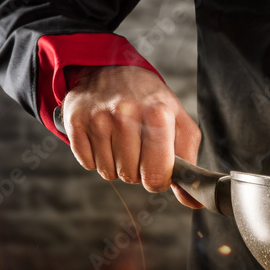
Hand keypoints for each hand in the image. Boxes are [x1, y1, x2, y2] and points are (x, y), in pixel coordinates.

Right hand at [62, 65, 202, 208]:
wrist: (111, 68)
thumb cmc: (150, 100)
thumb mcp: (178, 122)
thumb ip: (188, 161)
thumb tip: (193, 201)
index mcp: (158, 114)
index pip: (157, 174)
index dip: (158, 180)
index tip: (158, 169)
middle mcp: (126, 114)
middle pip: (131, 176)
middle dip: (137, 170)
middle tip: (139, 147)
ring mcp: (98, 118)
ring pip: (108, 173)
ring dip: (117, 164)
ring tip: (122, 139)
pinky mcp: (75, 121)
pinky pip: (88, 164)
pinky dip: (97, 158)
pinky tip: (104, 137)